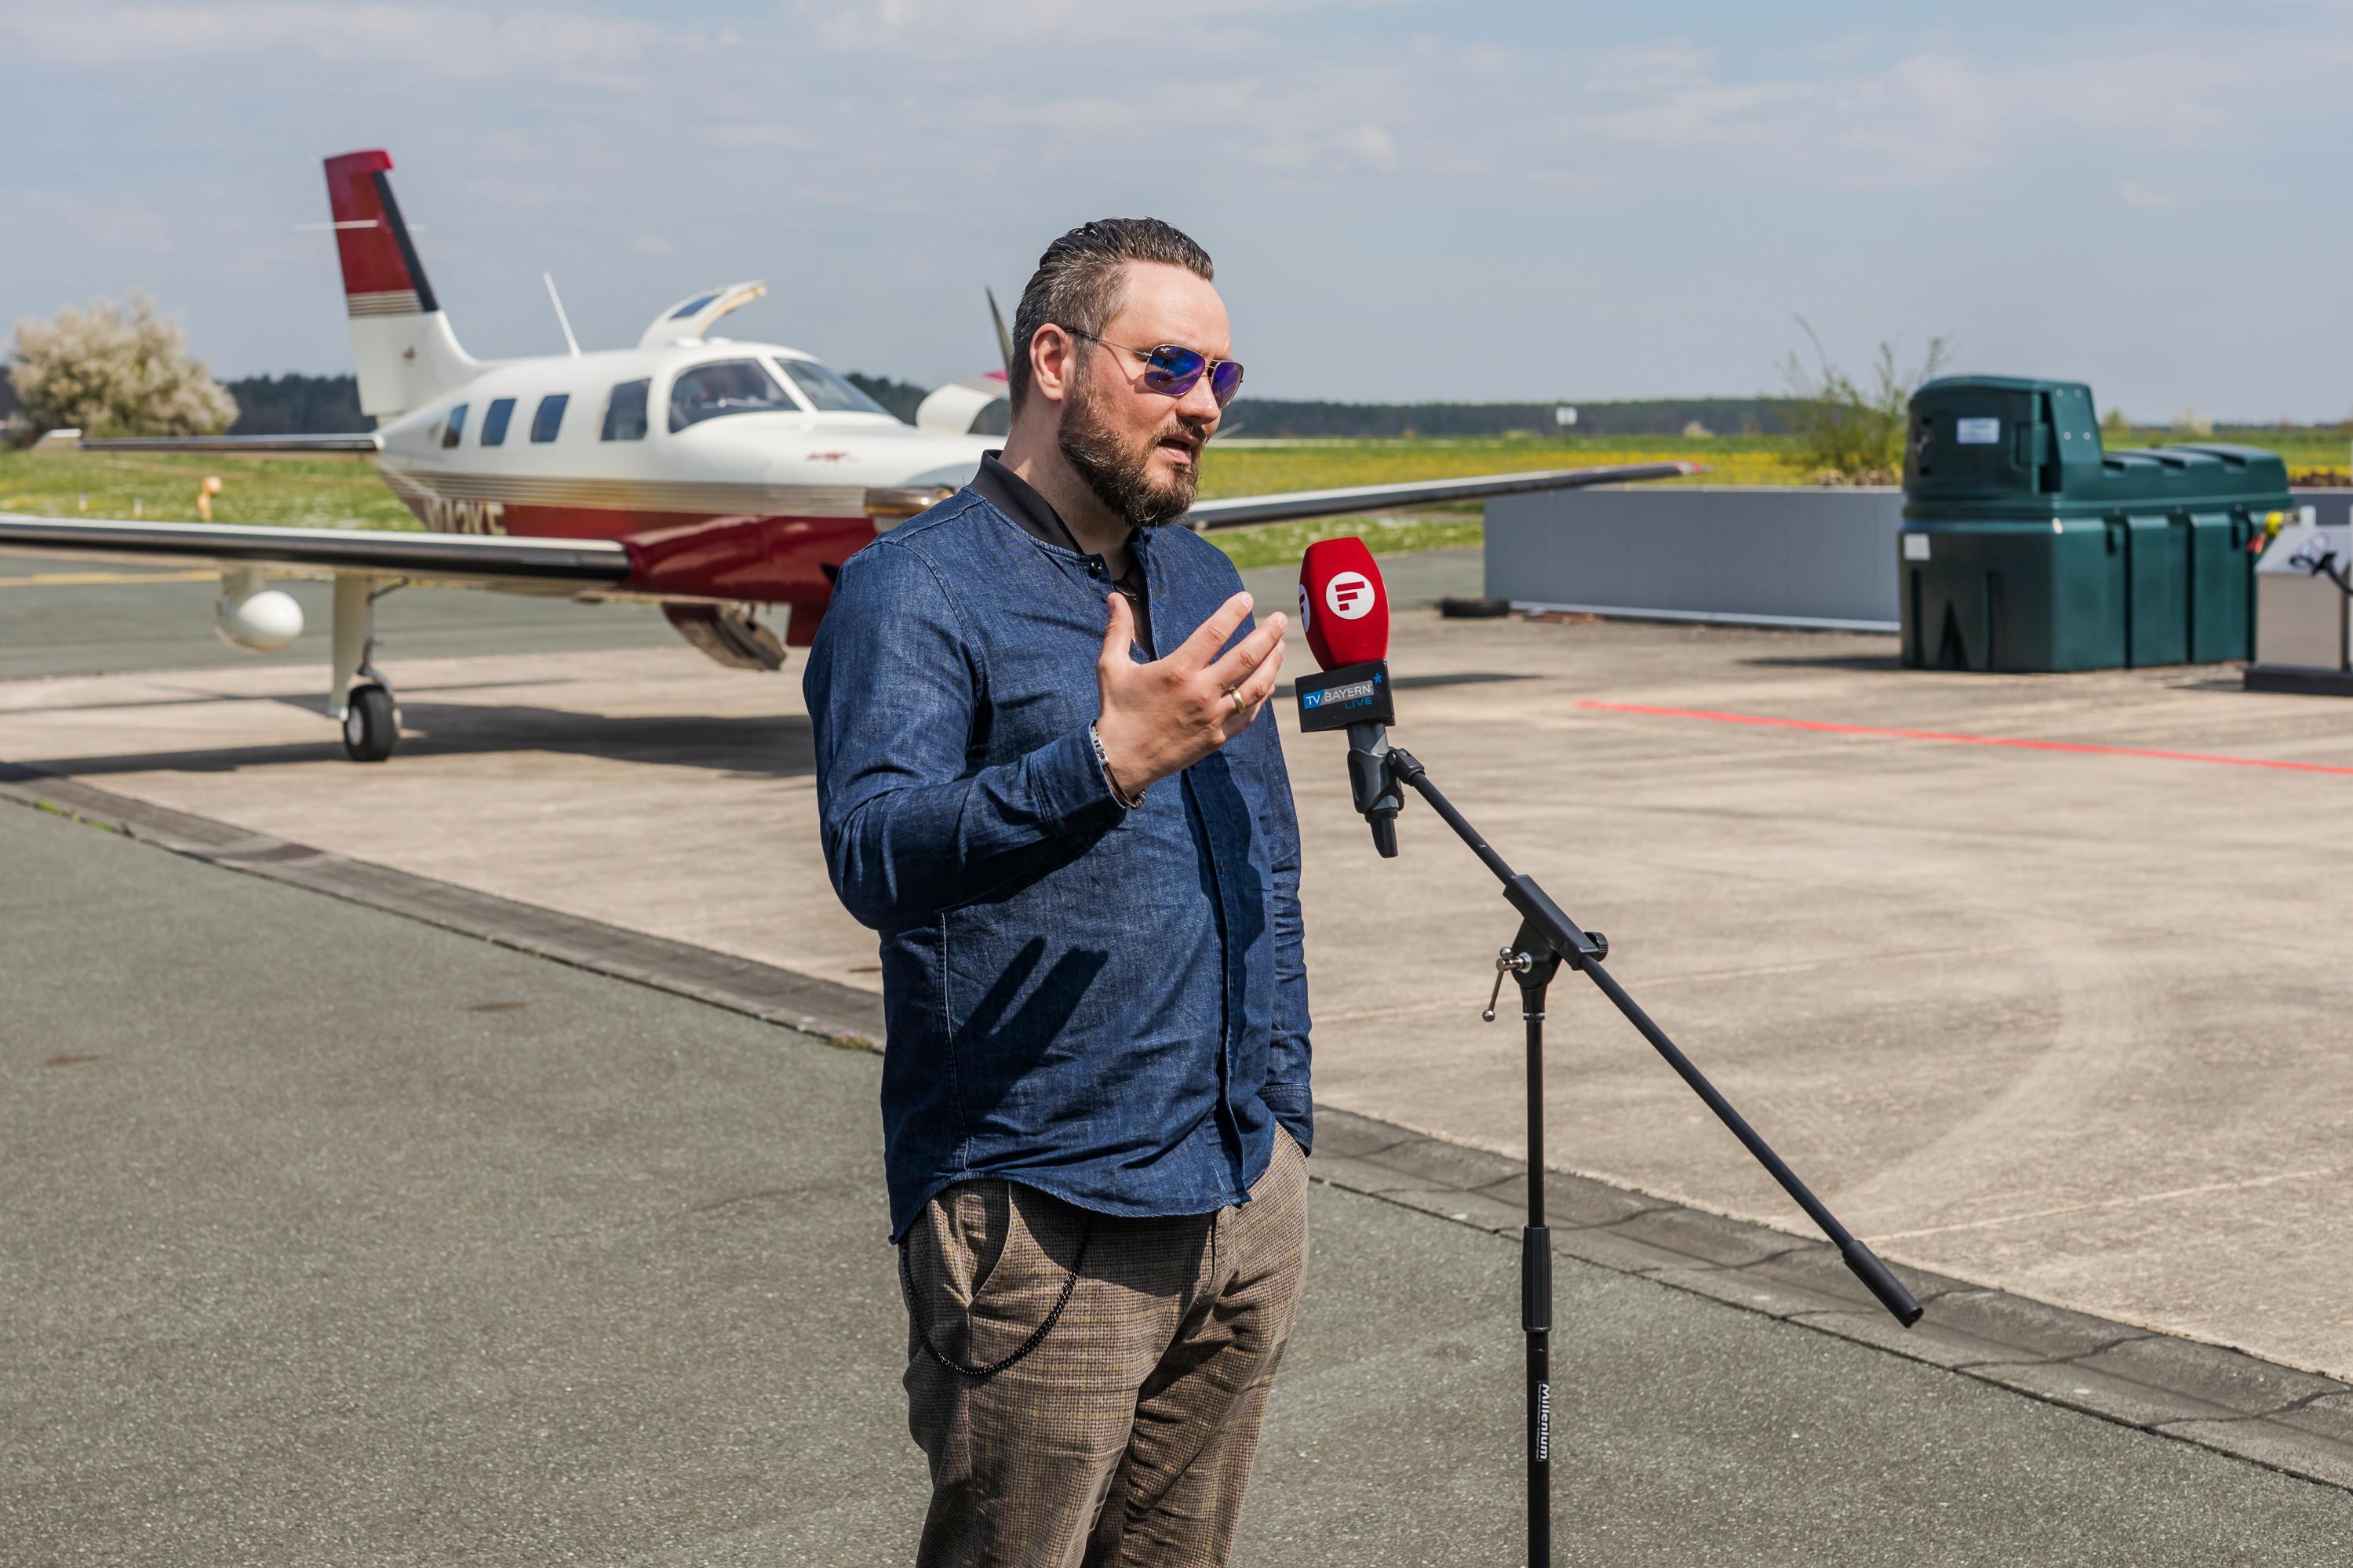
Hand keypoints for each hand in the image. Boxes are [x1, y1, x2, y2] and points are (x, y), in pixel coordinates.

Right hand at [1095, 590, 1285, 793]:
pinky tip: (1268, 684)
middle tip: (1281, 619)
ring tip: (1281, 646)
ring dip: (1272, 664)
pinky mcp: (1217, 738)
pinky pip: (1248, 715)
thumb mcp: (1111, 666)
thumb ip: (1118, 629)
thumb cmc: (1116, 710)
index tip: (1247, 598)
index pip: (1214, 633)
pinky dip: (1262, 697)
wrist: (1120, 760)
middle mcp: (1200, 692)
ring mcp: (1213, 717)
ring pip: (1255, 687)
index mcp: (1177, 670)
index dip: (1234, 612)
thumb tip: (1114, 596)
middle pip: (1246, 657)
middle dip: (1268, 634)